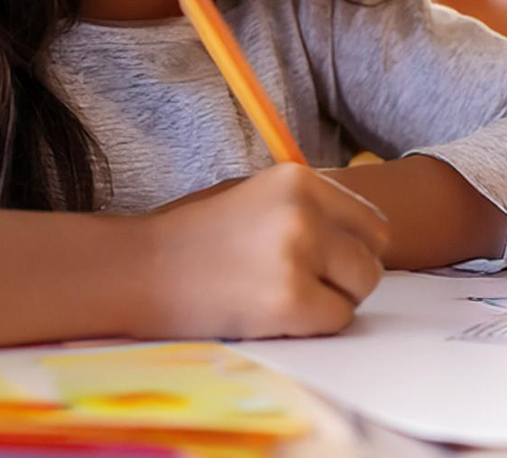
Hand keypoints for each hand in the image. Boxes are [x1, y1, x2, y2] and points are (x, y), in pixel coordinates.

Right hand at [135, 162, 390, 337]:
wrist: (134, 270)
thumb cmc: (192, 237)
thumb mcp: (255, 196)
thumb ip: (307, 207)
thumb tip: (358, 233)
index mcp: (300, 179)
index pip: (371, 221)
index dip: (354, 248)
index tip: (328, 264)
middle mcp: (305, 211)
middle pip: (372, 256)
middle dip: (347, 277)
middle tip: (306, 287)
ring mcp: (298, 253)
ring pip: (360, 289)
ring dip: (333, 302)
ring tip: (285, 299)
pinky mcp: (288, 299)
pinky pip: (336, 320)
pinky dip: (312, 326)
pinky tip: (272, 316)